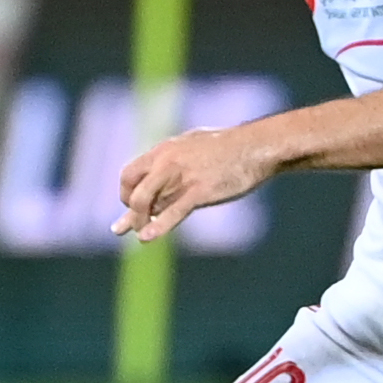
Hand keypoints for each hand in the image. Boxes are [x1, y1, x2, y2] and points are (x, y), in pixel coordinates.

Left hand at [113, 125, 278, 243]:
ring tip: (141, 237)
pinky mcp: (200, 192)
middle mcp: (167, 162)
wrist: (256, 146)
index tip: (133, 205)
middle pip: (134, 192)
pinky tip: (146, 238)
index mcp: (163, 150)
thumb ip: (173, 157)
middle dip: (131, 210)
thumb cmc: (228, 146)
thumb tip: (162, 168)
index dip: (126, 193)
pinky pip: (173, 212)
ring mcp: (182, 177)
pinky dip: (158, 227)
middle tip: (135, 223)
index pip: (129, 174)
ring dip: (144, 223)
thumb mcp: (192, 144)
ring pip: (152, 205)